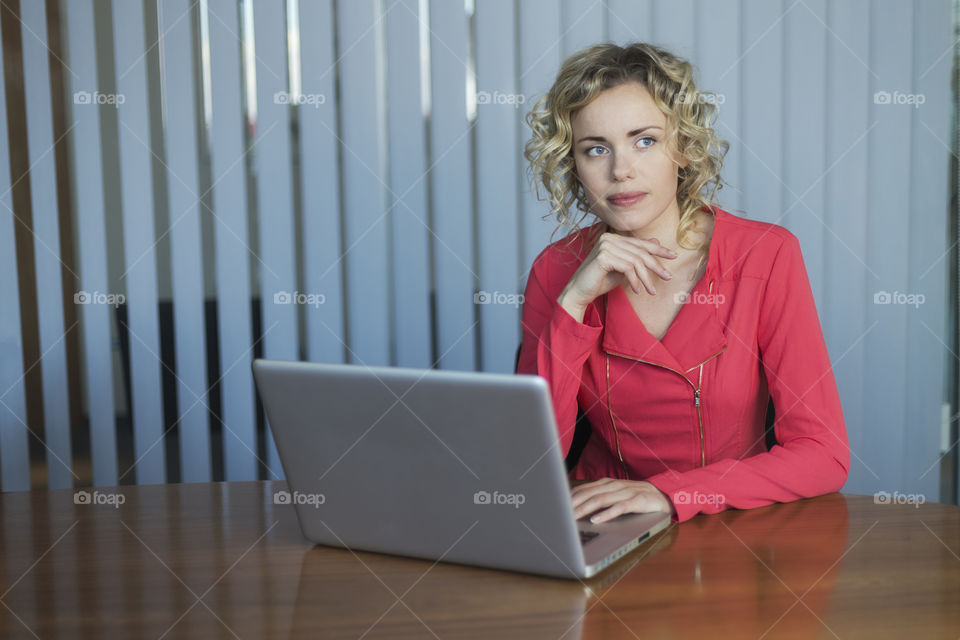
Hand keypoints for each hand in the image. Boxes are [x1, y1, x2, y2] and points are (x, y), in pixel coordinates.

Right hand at [557, 232, 676, 320]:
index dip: (658, 250)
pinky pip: (627, 268)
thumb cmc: (600, 280)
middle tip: (668, 277)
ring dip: (646, 278)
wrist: (580, 292)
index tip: (673, 256)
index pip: (640, 243)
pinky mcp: (603, 257)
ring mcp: (605, 246)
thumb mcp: (623, 267)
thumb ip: (636, 255)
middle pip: (640, 252)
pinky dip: (635, 281)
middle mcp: (608, 238)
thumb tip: (656, 242)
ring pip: (636, 261)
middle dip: (656, 265)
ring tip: (651, 291)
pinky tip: (638, 291)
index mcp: (612, 238)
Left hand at [570, 478, 676, 523]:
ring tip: (573, 517)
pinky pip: (619, 507)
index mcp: (606, 484)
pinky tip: (596, 520)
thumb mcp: (615, 495)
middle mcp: (614, 486)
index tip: (557, 507)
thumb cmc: (635, 497)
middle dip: (573, 504)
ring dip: (585, 509)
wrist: (663, 495)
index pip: (583, 490)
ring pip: (601, 499)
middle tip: (560, 515)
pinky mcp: (637, 501)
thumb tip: (577, 508)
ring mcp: (625, 492)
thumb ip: (599, 498)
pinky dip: (606, 514)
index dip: (569, 498)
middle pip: (589, 494)